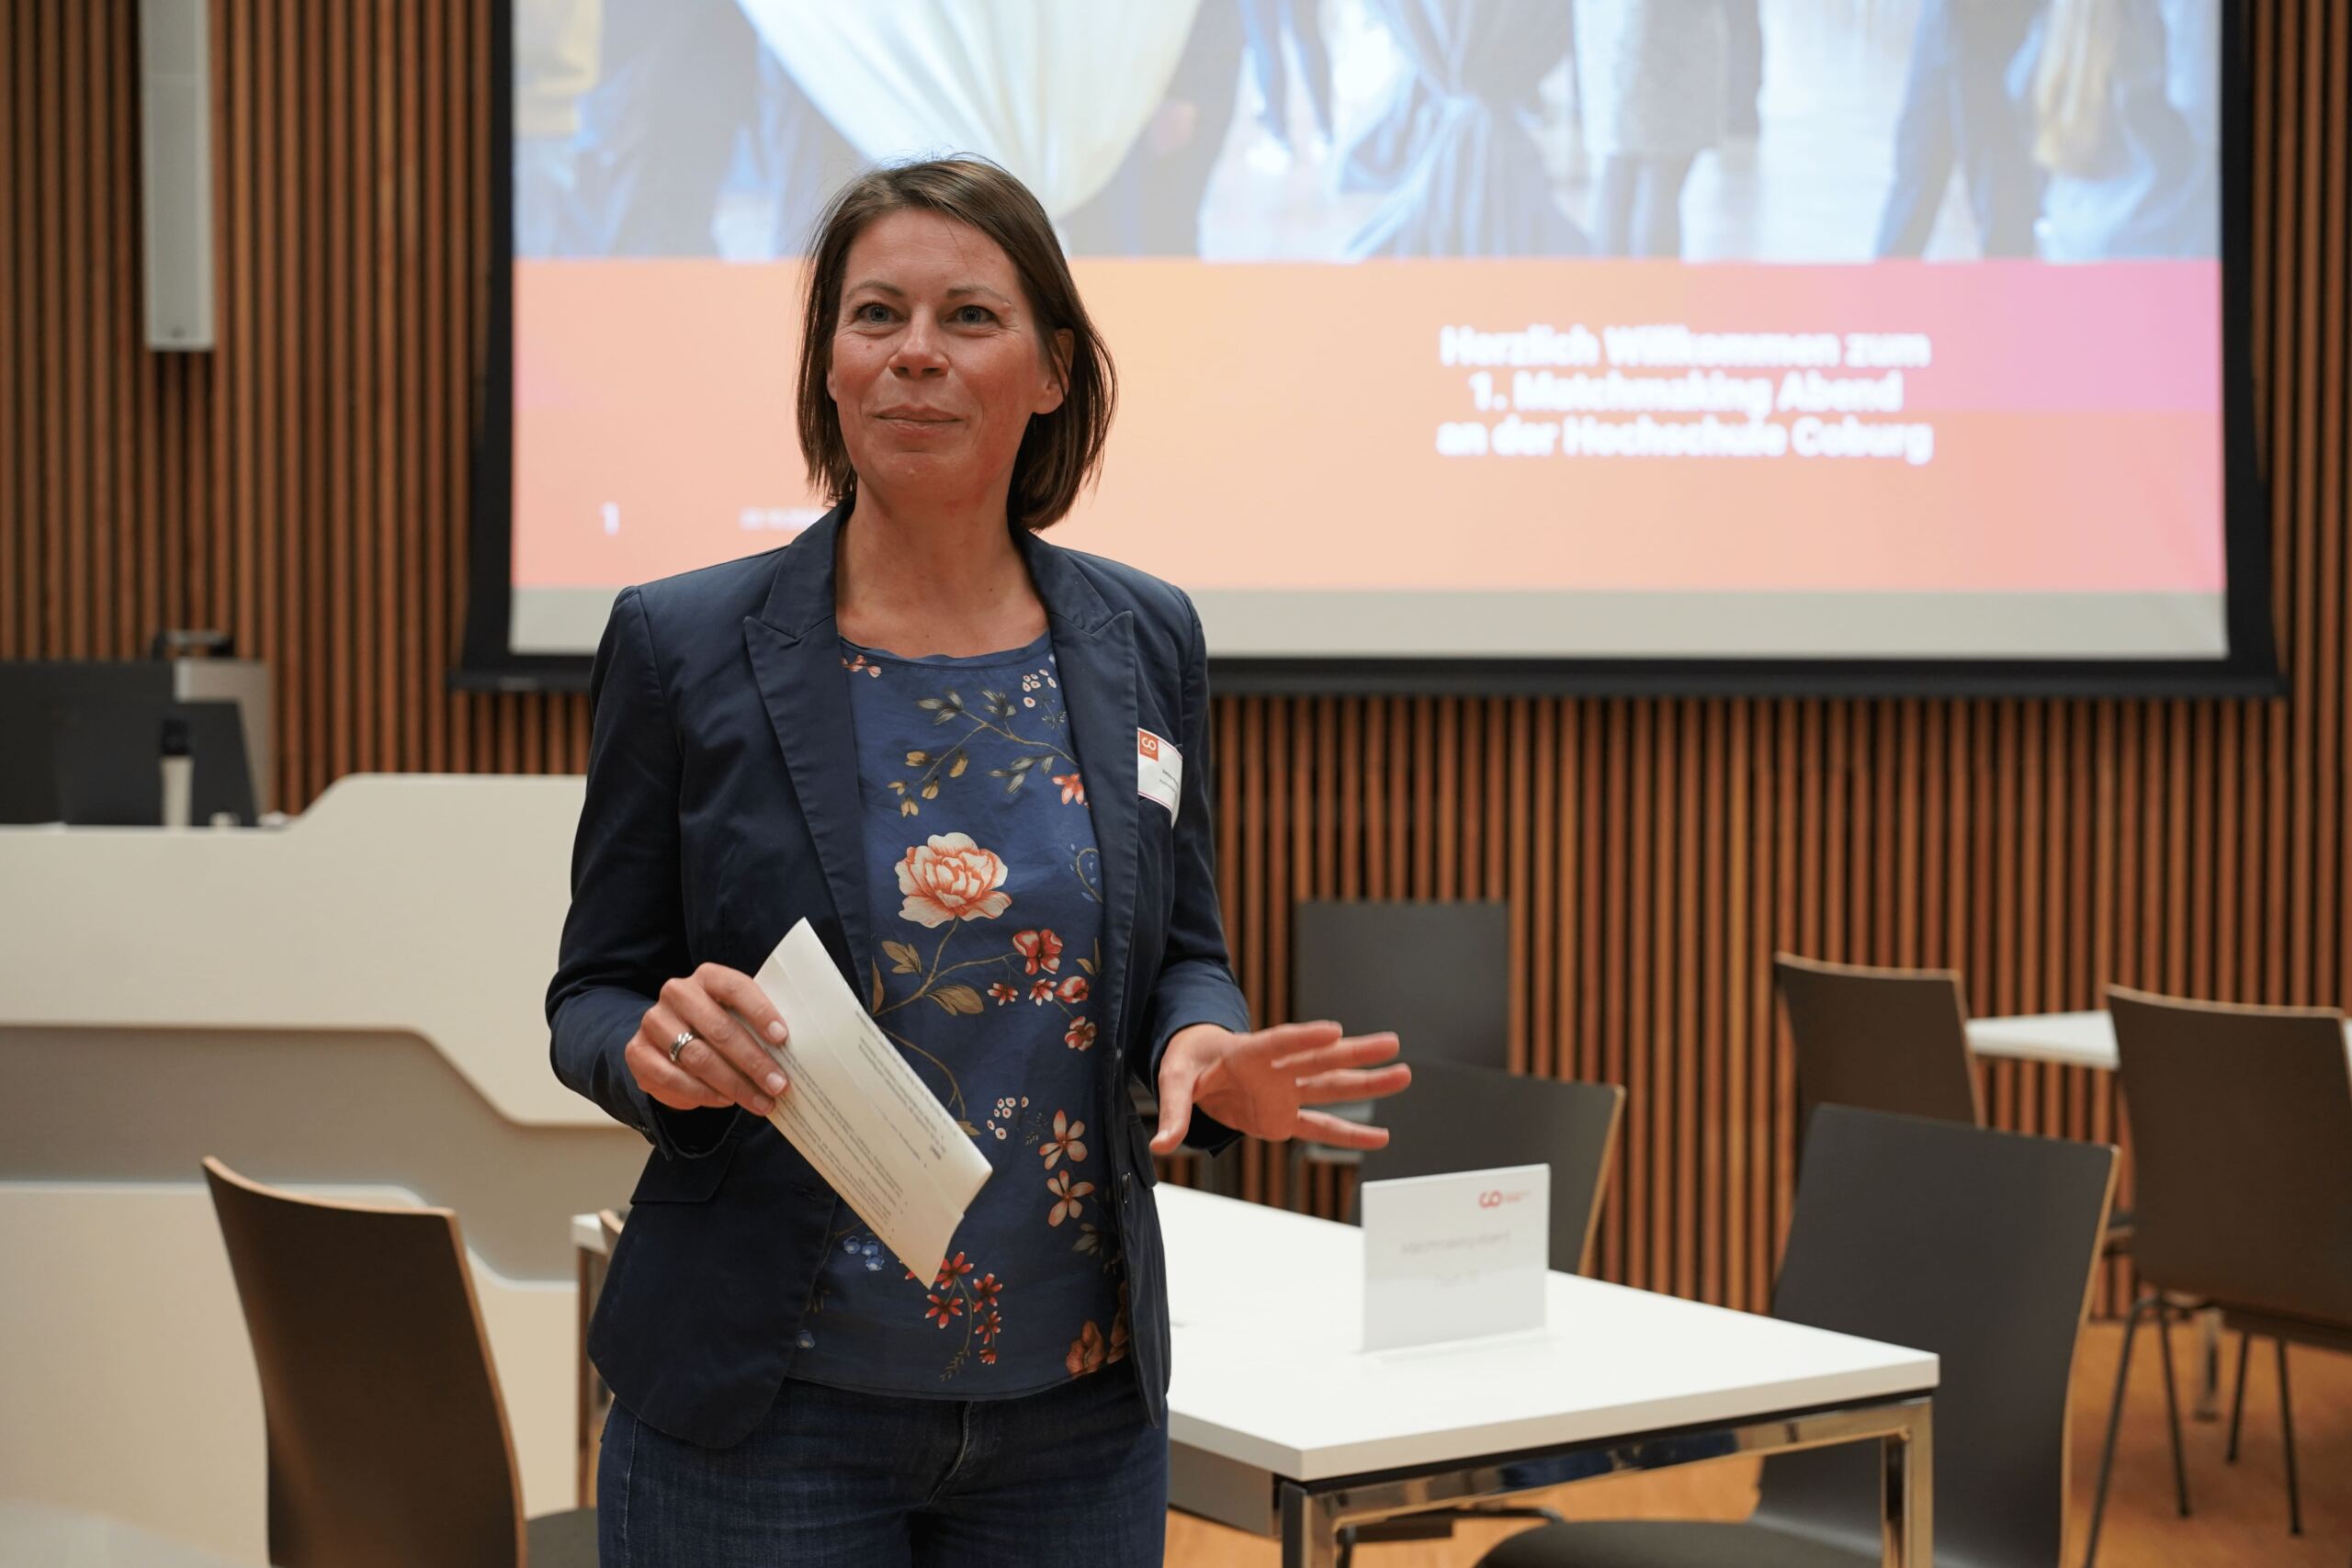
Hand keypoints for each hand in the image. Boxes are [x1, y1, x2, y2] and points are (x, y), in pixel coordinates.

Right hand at [628, 963, 792, 1116]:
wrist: (668, 1041)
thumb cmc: (718, 1027)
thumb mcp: (738, 1017)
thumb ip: (759, 1026)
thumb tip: (798, 1050)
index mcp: (707, 976)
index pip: (735, 987)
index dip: (760, 1011)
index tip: (783, 1038)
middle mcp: (677, 993)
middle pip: (719, 1028)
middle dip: (753, 1061)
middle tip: (779, 1084)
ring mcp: (654, 1022)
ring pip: (698, 1057)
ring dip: (734, 1085)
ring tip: (760, 1102)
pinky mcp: (637, 1052)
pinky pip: (673, 1077)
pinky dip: (704, 1093)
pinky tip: (725, 1101)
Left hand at [1150, 1020, 1409, 1155]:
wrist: (1198, 1065)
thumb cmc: (1187, 1062)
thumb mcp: (1173, 1079)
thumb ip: (1174, 1111)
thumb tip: (1162, 1145)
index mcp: (1247, 1052)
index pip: (1279, 1042)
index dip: (1304, 1037)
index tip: (1334, 1030)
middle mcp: (1275, 1070)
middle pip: (1319, 1060)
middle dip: (1354, 1052)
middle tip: (1391, 1043)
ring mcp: (1285, 1092)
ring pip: (1331, 1087)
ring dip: (1366, 1083)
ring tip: (1403, 1075)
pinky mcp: (1284, 1117)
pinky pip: (1320, 1125)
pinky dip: (1349, 1133)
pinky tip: (1381, 1137)